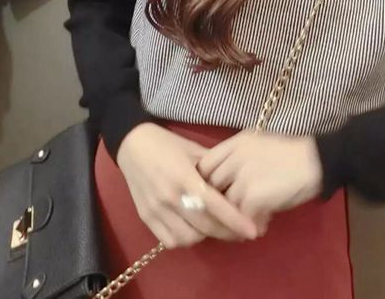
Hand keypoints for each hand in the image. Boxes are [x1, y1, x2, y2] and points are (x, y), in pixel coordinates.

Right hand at [116, 123, 260, 248]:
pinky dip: (186, 239)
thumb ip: (215, 167)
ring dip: (206, 236)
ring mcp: (155, 209)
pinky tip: (194, 228)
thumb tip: (239, 181)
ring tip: (216, 227)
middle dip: (227, 232)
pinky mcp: (145, 218)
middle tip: (242, 232)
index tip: (252, 230)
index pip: (214, 205)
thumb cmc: (168, 144)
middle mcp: (169, 196)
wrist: (132, 144)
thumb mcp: (194, 149)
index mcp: (184, 176)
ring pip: (188, 237)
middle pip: (204, 225)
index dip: (234, 220)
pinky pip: (170, 240)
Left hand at [196, 130, 322, 220]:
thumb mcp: (259, 146)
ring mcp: (242, 175)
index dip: (207, 181)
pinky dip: (250, 224)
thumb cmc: (291, 153)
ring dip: (236, 216)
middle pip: (211, 185)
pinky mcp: (252, 195)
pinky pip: (241, 216)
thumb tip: (222, 183)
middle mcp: (235, 156)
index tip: (216, 193)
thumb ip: (238, 159)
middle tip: (232, 212)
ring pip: (225, 204)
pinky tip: (263, 224)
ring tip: (249, 221)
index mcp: (236, 142)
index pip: (205, 164)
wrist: (317, 160)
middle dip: (220, 201)